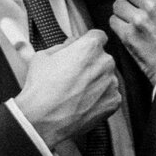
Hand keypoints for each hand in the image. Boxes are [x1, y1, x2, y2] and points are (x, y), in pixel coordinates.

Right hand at [14, 31, 122, 145]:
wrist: (43, 118)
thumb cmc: (41, 87)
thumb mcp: (43, 56)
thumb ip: (63, 45)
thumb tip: (72, 42)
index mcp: (90, 46)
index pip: (97, 36)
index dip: (88, 43)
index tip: (81, 51)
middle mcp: (106, 62)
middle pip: (102, 58)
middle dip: (91, 64)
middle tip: (74, 76)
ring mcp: (112, 82)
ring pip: (106, 77)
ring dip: (96, 81)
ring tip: (76, 92)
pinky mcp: (114, 100)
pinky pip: (109, 95)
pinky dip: (100, 98)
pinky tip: (83, 102)